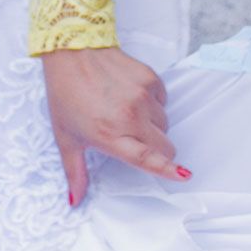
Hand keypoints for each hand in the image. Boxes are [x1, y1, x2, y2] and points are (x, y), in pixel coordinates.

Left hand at [42, 46, 187, 205]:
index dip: (166, 168)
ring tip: (125, 112)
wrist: (73, 49)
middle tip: (134, 139)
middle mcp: (130, 117)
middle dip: (157, 149)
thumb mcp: (65, 137)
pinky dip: (152, 102)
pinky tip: (131, 95)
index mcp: (109, 135)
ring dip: (152, 124)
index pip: (146, 157)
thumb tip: (74, 201)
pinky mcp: (150, 78)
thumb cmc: (66, 94)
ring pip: (164, 122)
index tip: (184, 175)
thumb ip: (74, 172)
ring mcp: (142, 96)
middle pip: (164, 145)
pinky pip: (163, 100)